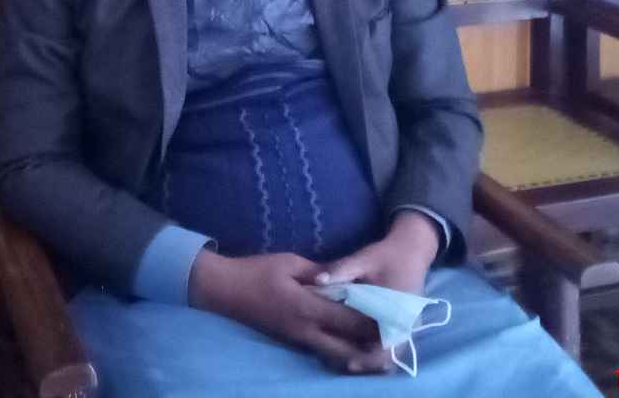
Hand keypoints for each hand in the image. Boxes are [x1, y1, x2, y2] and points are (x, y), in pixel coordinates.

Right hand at [187, 249, 390, 372]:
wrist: (223, 290)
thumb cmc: (255, 271)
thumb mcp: (290, 263)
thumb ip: (320, 272)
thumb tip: (342, 279)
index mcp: (306, 308)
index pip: (348, 320)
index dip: (373, 323)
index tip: (396, 320)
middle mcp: (304, 330)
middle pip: (346, 348)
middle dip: (370, 349)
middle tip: (394, 346)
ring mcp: (296, 339)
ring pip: (334, 356)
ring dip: (357, 356)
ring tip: (380, 355)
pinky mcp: (291, 340)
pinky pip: (321, 351)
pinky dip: (339, 352)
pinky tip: (352, 349)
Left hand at [302, 211, 438, 370]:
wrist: (412, 250)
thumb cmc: (387, 255)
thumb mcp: (364, 258)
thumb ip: (341, 270)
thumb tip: (317, 280)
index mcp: (398, 310)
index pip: (387, 348)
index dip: (368, 359)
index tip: (348, 362)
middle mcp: (405, 323)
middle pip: (388, 357)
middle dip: (366, 361)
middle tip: (340, 362)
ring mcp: (407, 326)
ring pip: (389, 353)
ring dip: (370, 356)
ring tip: (345, 356)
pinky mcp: (403, 324)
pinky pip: (390, 344)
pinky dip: (375, 348)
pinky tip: (355, 345)